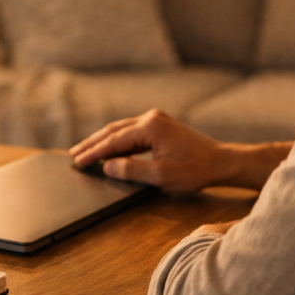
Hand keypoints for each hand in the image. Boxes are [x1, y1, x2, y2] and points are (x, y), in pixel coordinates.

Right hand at [70, 109, 229, 192]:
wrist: (221, 162)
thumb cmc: (195, 170)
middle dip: (93, 143)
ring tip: (85, 150)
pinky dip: (118, 140)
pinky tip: (110, 148)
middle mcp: (151, 118)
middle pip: (114, 130)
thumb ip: (131, 170)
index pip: (113, 141)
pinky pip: (132, 131)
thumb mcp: (161, 175)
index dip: (93, 152)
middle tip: (73, 154)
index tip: (77, 161)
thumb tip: (107, 166)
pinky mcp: (161, 126)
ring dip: (103, 140)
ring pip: (122, 129)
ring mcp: (157, 120)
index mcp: (150, 127)